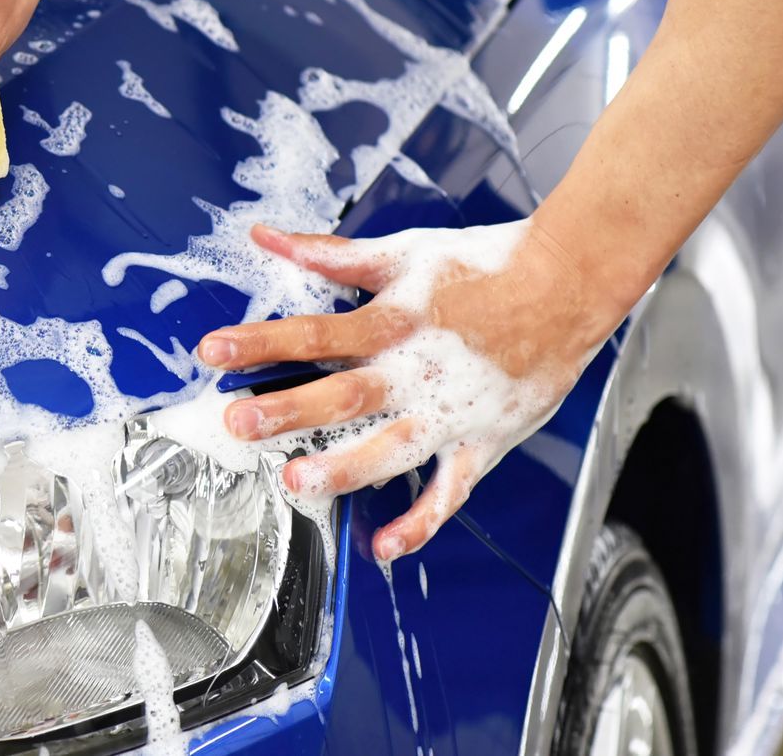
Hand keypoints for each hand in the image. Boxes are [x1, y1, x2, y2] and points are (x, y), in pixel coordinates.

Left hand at [197, 219, 625, 560]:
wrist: (569, 285)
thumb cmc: (482, 265)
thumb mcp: (402, 252)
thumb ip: (330, 255)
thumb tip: (267, 237)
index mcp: (395, 321)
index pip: (315, 334)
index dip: (262, 342)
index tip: (214, 351)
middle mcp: (419, 371)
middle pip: (345, 395)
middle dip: (288, 411)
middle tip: (239, 423)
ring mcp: (451, 413)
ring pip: (391, 448)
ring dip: (345, 468)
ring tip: (299, 482)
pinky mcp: (482, 442)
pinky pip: (449, 491)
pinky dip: (421, 522)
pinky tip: (384, 545)